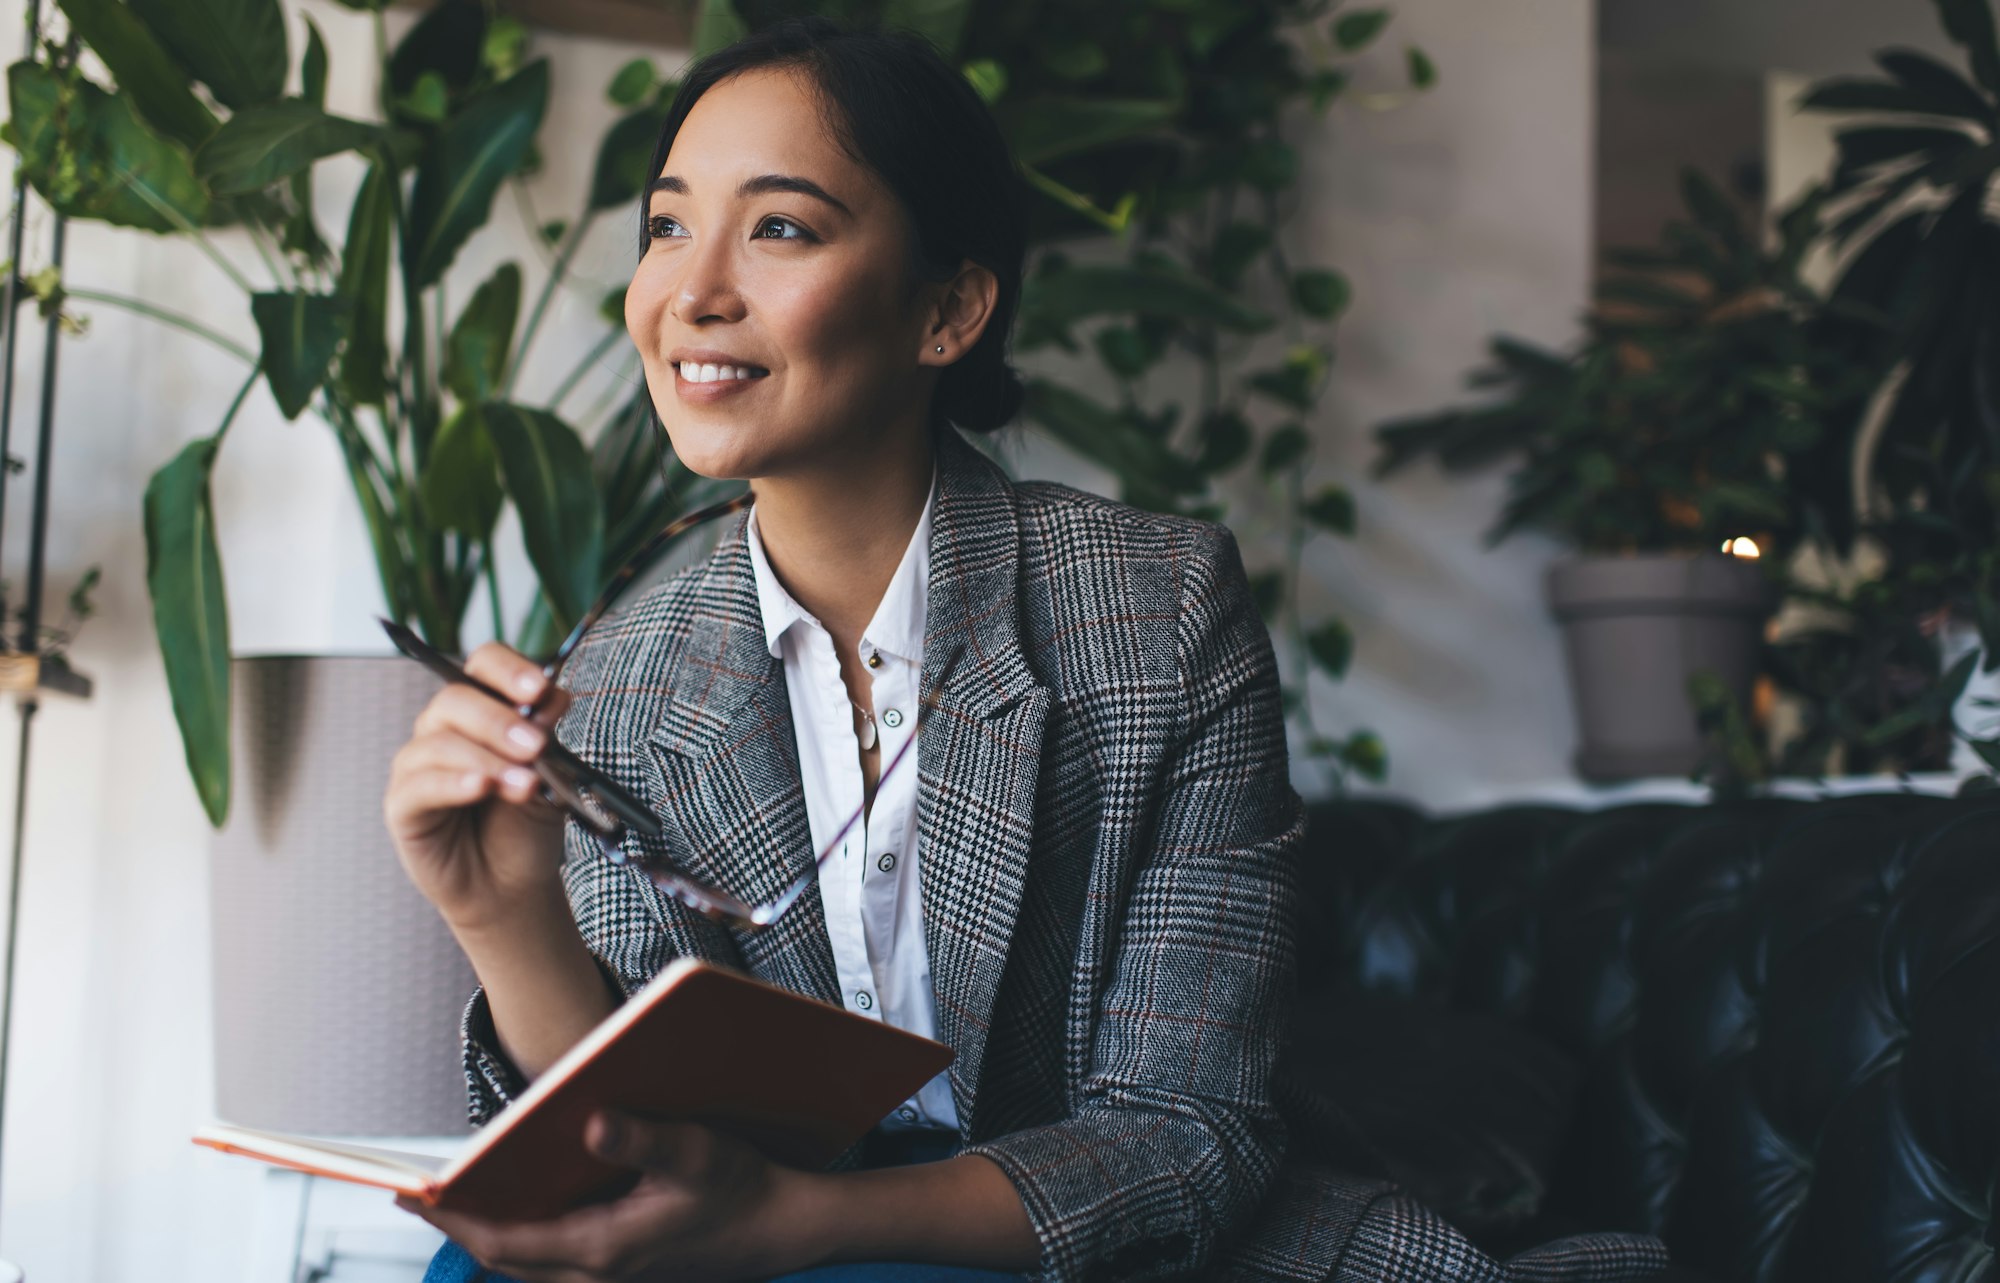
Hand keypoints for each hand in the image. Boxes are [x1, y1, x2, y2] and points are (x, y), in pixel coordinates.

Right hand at [383, 641, 575, 933]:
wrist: (510, 884)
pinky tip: (480, 789)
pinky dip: (454, 783)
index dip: (509, 670)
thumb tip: (552, 694)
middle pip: (456, 699)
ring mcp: (419, 765)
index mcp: (483, 711)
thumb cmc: (523, 824)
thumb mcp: (549, 776)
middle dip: (499, 720)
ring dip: (488, 760)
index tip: (539, 689)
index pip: (483, 666)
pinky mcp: (403, 804)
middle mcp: (444, 729)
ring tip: (525, 785)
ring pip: (440, 741)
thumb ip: (546, 736)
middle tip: (535, 746)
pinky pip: (421, 785)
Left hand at [397, 1113, 813, 1282]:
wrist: (781, 1229)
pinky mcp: (620, 1271)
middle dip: (459, 1225)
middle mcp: (597, 1274)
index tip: (413, 1193)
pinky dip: (524, 1238)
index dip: (454, 1217)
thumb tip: (591, 1123)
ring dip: (489, 1234)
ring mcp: (609, 1278)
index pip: (506, 1240)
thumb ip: (643, 1139)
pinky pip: (551, 1264)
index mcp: (604, 1247)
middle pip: (505, 1258)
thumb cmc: (740, 1188)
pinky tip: (520, 1205)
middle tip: (414, 1193)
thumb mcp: (696, 1153)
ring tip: (455, 1196)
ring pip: (527, 1266)